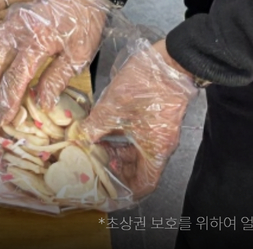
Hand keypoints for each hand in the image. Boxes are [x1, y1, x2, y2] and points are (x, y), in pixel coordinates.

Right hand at [0, 0, 109, 120]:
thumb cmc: (85, 24)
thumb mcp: (79, 55)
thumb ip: (57, 78)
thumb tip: (41, 103)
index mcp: (38, 41)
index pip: (16, 77)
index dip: (8, 100)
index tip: (3, 119)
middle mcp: (19, 30)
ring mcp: (12, 22)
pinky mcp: (12, 18)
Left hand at [79, 39, 198, 200]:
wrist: (170, 60)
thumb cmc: (147, 86)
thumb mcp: (114, 108)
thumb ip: (96, 126)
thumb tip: (82, 137)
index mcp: (155, 151)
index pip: (143, 185)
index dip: (125, 191)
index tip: (108, 190)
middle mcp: (161, 145)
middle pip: (139, 168)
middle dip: (115, 167)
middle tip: (95, 161)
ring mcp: (161, 130)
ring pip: (138, 150)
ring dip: (118, 149)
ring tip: (96, 142)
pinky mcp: (158, 116)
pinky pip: (140, 135)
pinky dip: (123, 134)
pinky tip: (106, 125)